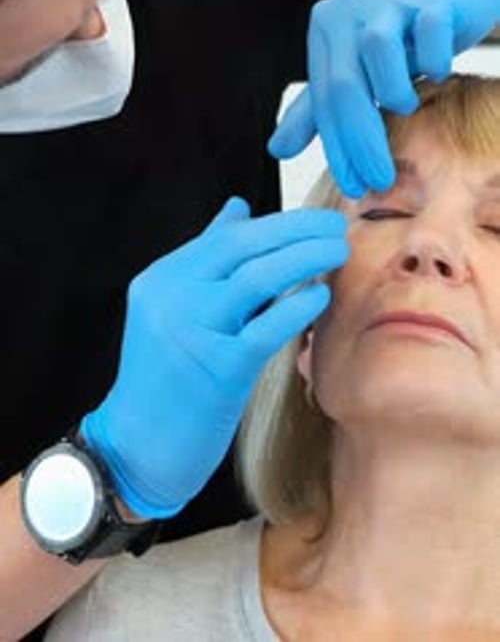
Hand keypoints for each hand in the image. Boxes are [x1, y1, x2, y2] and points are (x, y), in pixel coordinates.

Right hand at [80, 197, 348, 517]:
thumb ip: (205, 258)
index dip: (276, 223)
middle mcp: (173, 299)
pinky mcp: (218, 371)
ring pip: (257, 278)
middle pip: (243, 246)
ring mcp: (193, 333)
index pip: (226, 236)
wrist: (135, 447)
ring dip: (305, 257)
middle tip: (335, 224)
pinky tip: (321, 294)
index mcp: (161, 280)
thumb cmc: (164, 378)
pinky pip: (267, 328)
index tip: (313, 220)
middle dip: (296, 228)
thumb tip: (239, 207)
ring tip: (338, 250)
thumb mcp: (172, 309)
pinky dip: (298, 306)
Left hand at [268, 0, 499, 196]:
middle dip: (361, 140)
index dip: (338, 147)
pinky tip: (435, 73)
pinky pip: (429, 33)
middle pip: (344, 84)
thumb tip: (276, 149)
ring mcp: (389, 0)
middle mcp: (349, 9)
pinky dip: (433, 61)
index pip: (323, 99)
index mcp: (325, 30)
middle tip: (379, 179)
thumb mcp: (353, 75)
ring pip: (377, 50)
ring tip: (406, 105)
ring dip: (395, 91)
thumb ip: (316, 112)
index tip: (353, 185)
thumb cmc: (397, 45)